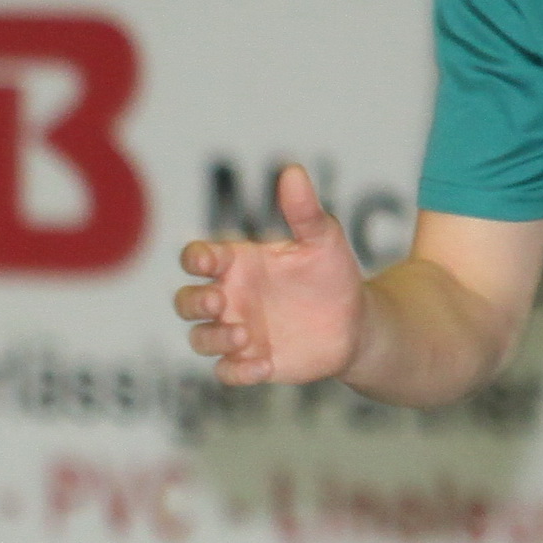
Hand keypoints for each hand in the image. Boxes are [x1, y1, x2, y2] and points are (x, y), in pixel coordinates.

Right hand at [173, 164, 368, 386]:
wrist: (356, 323)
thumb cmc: (333, 276)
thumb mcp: (323, 240)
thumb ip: (304, 210)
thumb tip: (292, 170)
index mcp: (238, 265)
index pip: (197, 258)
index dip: (194, 259)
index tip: (210, 262)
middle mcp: (230, 299)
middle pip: (185, 301)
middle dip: (193, 302)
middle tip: (220, 302)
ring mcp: (236, 332)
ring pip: (199, 339)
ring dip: (214, 338)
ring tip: (246, 336)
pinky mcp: (250, 362)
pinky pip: (226, 371)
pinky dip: (238, 371)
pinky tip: (264, 365)